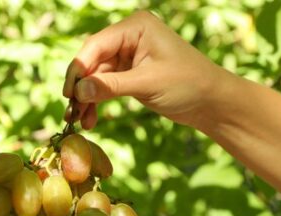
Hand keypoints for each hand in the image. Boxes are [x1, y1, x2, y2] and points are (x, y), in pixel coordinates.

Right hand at [63, 11, 229, 128]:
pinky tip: (91, 119)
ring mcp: (129, 55)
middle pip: (92, 61)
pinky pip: (105, 85)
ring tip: (80, 121)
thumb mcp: (147, 84)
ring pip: (96, 76)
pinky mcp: (130, 73)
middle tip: (70, 112)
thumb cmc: (188, 84)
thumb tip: (79, 91)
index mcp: (135, 27)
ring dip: (87, 99)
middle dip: (81, 87)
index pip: (96, 45)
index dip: (79, 69)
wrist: (211, 102)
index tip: (69, 94)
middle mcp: (129, 36)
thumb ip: (111, 86)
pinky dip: (97, 101)